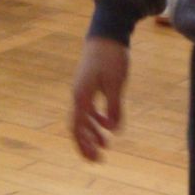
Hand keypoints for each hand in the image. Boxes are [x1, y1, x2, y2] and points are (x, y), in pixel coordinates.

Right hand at [70, 38, 128, 160]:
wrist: (107, 34)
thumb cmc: (112, 57)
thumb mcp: (116, 84)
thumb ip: (114, 108)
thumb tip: (113, 130)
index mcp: (81, 96)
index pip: (79, 127)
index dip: (85, 145)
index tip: (95, 158)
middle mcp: (78, 94)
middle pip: (77, 126)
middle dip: (86, 144)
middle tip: (97, 160)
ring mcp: (81, 89)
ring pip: (83, 118)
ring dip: (92, 133)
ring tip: (105, 146)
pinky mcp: (88, 85)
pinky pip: (88, 108)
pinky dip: (96, 119)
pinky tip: (108, 125)